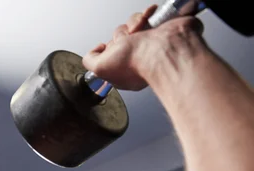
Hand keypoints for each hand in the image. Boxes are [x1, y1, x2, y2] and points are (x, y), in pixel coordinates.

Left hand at [82, 5, 204, 90]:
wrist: (162, 49)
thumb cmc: (135, 62)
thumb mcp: (100, 69)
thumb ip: (90, 61)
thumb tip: (96, 50)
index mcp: (122, 71)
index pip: (108, 54)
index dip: (107, 50)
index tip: (111, 51)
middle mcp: (135, 58)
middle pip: (118, 36)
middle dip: (120, 36)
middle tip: (126, 44)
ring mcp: (148, 44)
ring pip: (130, 24)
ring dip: (132, 24)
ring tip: (138, 32)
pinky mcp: (159, 30)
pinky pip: (146, 16)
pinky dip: (145, 15)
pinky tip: (147, 20)